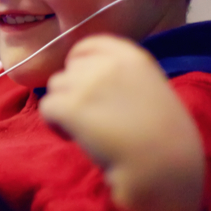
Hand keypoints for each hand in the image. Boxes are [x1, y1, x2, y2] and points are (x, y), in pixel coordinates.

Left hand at [39, 35, 204, 210]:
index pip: (89, 44)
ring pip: (55, 87)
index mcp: (132, 57)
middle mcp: (108, 64)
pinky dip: (54, 124)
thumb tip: (87, 75)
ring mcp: (87, 85)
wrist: (163, 166)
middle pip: (70, 69)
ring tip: (85, 129)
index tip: (83, 82)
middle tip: (91, 116)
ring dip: (63, 107)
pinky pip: (46, 108)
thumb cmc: (164, 137)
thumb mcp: (151, 89)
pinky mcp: (71, 107)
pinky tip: (73, 138)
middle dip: (74, 90)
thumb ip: (121, 76)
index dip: (79, 62)